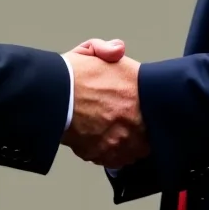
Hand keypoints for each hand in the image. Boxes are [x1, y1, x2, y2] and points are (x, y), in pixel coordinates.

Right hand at [62, 42, 148, 168]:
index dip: (149, 113)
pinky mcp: (100, 154)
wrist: (51, 96)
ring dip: (126, 144)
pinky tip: (100, 140)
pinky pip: (112, 160)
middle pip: (147, 135)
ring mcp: (118, 141)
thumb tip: (118, 49)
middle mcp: (132, 120)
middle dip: (139, 131)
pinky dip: (108, 153)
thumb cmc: (71, 76)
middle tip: (126, 123)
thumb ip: (109, 49)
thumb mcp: (90, 50)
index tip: (141, 111)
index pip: (157, 110)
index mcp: (136, 91)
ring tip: (112, 133)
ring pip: (131, 151)